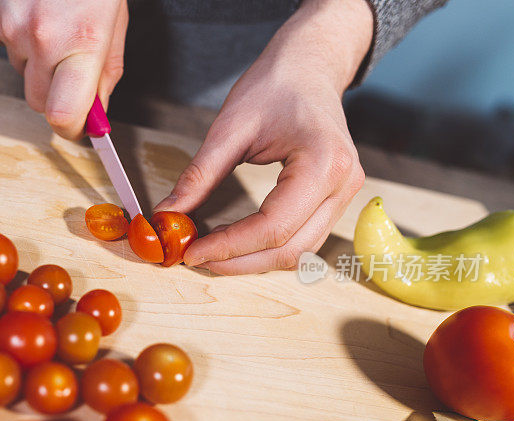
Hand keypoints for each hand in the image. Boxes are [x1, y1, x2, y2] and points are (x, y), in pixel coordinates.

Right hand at [0, 0, 127, 138]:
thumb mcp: (114, 24)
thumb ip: (105, 75)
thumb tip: (95, 116)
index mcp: (83, 44)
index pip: (64, 115)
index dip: (71, 127)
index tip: (77, 127)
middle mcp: (42, 38)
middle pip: (38, 102)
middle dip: (55, 95)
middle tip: (69, 69)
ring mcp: (10, 26)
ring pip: (20, 70)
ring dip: (36, 59)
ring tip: (53, 21)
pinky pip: (3, 43)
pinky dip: (17, 34)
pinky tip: (33, 8)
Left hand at [154, 0, 372, 274]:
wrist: (309, 65)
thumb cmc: (275, 84)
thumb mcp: (230, 125)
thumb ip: (200, 174)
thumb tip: (168, 213)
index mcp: (323, 163)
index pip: (273, 226)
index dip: (228, 247)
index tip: (191, 252)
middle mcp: (344, 186)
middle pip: (289, 249)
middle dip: (238, 261)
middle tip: (195, 257)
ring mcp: (345, 195)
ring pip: (299, 252)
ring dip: (252, 260)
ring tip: (211, 252)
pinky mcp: (335, 199)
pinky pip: (302, 239)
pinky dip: (267, 249)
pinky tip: (235, 242)